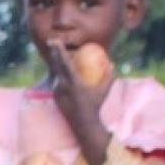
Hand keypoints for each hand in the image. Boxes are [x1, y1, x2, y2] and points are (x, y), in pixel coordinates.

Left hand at [45, 43, 112, 164]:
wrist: (83, 124)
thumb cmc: (96, 106)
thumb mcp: (104, 91)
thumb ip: (108, 76)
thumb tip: (112, 63)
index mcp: (73, 83)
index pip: (65, 63)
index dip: (60, 51)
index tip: (56, 41)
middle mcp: (62, 86)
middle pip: (55, 65)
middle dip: (53, 52)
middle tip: (52, 41)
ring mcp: (57, 92)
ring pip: (54, 73)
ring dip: (54, 63)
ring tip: (54, 52)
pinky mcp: (54, 97)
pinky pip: (55, 82)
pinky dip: (57, 74)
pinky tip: (56, 67)